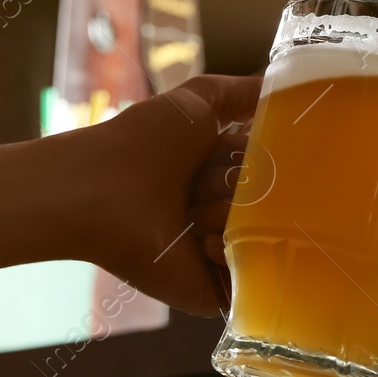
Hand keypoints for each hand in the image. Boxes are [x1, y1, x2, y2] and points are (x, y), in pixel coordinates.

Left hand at [90, 74, 261, 316]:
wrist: (97, 190)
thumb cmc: (144, 141)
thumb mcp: (199, 101)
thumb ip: (244, 92)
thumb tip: (280, 87)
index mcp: (221, 173)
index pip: (273, 169)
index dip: (270, 157)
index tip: (254, 149)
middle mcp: (221, 211)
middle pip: (272, 204)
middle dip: (252, 188)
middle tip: (216, 180)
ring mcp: (216, 252)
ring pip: (264, 239)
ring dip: (234, 219)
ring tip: (195, 211)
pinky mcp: (209, 289)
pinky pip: (247, 279)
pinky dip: (230, 255)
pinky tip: (200, 238)